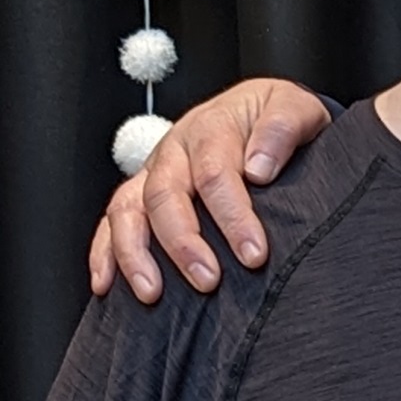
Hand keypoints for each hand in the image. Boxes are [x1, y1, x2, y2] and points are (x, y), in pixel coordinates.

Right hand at [90, 79, 331, 304]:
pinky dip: (103, 254)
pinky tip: (106, 286)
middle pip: (165, 195)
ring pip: (128, 209)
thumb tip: (260, 167)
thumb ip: (283, 128)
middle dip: (184, 242)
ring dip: (135, 253)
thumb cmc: (276, 117)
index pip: (215, 172)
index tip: (254, 254)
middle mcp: (175, 150)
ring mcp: (152, 172)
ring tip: (152, 292)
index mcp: (212, 127)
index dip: (233, 216)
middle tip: (208, 280)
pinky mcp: (140, 193)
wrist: (259, 113)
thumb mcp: (297, 109)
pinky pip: (111, 222)